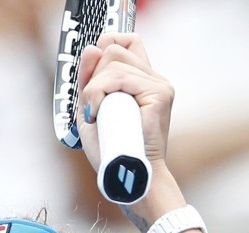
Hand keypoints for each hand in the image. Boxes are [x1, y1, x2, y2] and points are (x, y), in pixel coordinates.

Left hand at [75, 33, 173, 171]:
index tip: (91, 79)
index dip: (103, 50)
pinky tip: (98, 115)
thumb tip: (92, 48)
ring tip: (96, 115)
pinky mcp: (159, 93)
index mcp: (141, 80)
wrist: (126, 175)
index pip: (125, 41)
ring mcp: (159, 84)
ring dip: (93, 90)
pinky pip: (118, 78)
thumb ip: (89, 81)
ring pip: (112, 62)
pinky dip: (99, 94)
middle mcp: (153, 78)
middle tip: (93, 108)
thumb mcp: (91, 108)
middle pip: (114, 49)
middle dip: (93, 76)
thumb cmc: (111, 150)